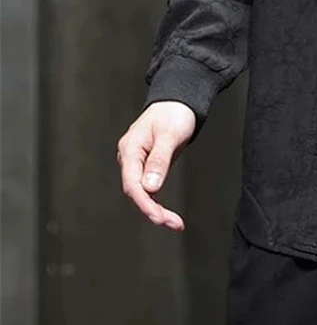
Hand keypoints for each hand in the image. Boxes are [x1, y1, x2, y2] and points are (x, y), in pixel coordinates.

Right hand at [116, 101, 195, 231]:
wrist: (179, 101)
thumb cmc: (174, 113)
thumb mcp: (169, 135)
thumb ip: (159, 160)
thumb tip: (150, 188)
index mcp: (130, 149)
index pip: (132, 184)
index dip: (145, 203)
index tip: (159, 217)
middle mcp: (130, 158)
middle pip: (136, 192)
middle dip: (153, 210)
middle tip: (173, 223)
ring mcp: (138, 162)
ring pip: (142, 192)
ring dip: (155, 209)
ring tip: (174, 222)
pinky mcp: (147, 165)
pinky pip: (148, 188)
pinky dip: (157, 201)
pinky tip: (167, 212)